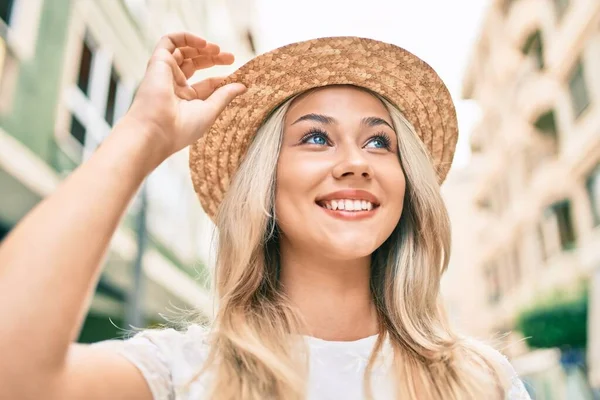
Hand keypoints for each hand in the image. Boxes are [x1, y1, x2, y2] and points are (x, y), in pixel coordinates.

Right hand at [124, 32, 246, 160]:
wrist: (157, 130)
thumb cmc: (182, 128)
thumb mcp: (210, 111)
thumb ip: (225, 95)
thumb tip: (242, 86)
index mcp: (185, 101)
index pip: (206, 84)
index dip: (222, 79)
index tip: (239, 79)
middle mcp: (174, 86)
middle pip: (195, 64)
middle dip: (213, 58)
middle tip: (231, 57)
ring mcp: (165, 73)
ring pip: (183, 51)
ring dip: (201, 47)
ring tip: (217, 49)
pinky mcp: (157, 62)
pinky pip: (169, 41)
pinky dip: (186, 37)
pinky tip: (203, 43)